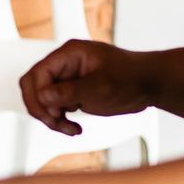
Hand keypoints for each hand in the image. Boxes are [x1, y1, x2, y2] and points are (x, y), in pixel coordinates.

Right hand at [17, 40, 155, 136]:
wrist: (149, 84)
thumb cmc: (131, 77)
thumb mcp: (100, 86)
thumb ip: (70, 92)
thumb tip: (43, 96)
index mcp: (69, 54)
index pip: (38, 73)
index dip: (40, 95)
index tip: (54, 112)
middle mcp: (64, 65)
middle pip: (33, 86)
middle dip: (41, 108)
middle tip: (56, 122)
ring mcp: (67, 79)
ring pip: (42, 100)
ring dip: (51, 118)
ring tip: (69, 129)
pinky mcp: (72, 93)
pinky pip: (54, 107)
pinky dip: (60, 121)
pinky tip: (74, 128)